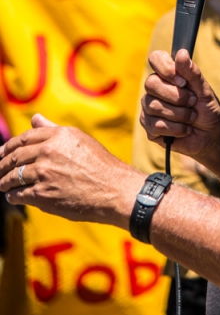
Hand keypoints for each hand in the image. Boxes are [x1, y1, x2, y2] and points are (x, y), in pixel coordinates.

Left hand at [0, 114, 139, 225]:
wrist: (113, 189)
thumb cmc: (100, 164)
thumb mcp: (79, 139)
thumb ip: (53, 129)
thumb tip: (35, 118)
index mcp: (58, 135)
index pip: (24, 138)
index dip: (9, 146)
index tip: (2, 152)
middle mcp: (49, 151)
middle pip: (15, 157)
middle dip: (3, 164)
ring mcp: (44, 173)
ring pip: (13, 176)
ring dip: (5, 182)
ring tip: (3, 184)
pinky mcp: (42, 194)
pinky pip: (19, 194)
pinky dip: (13, 196)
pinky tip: (13, 196)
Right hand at [141, 49, 219, 180]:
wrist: (210, 134)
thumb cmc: (206, 108)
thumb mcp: (204, 90)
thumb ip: (192, 73)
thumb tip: (181, 53)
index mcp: (167, 74)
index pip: (156, 58)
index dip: (166, 69)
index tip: (183, 81)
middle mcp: (155, 89)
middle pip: (151, 84)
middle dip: (177, 96)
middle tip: (192, 101)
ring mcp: (149, 107)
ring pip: (154, 106)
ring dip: (180, 114)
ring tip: (191, 117)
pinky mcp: (149, 127)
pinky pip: (155, 125)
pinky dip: (176, 129)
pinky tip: (184, 129)